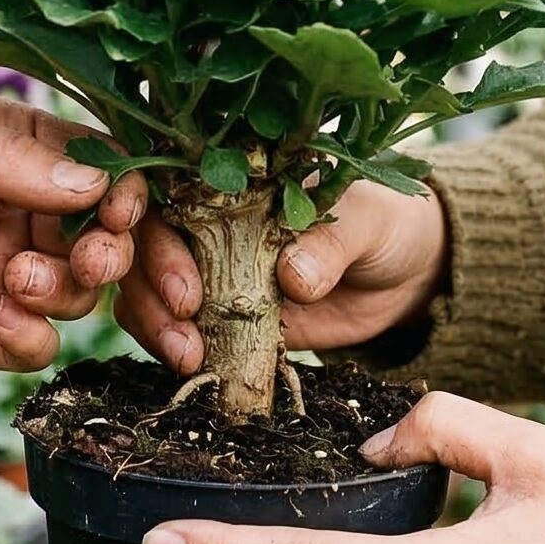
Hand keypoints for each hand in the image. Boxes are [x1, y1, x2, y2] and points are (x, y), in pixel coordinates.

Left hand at [0, 93, 143, 368]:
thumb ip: (4, 158)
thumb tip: (100, 184)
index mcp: (8, 149)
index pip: (102, 170)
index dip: (132, 195)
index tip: (130, 212)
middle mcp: (13, 210)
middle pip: (111, 239)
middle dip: (136, 258)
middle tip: (117, 265)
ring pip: (81, 293)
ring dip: (75, 288)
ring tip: (26, 277)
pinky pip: (35, 345)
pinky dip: (38, 336)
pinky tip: (8, 317)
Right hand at [114, 179, 446, 372]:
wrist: (403, 277)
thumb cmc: (382, 223)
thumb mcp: (366, 220)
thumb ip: (330, 242)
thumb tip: (293, 278)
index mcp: (227, 175)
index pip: (161, 185)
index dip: (144, 216)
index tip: (167, 262)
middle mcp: (202, 219)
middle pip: (141, 242)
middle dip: (149, 282)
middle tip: (183, 316)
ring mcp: (205, 270)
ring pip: (144, 290)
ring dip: (153, 323)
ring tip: (188, 356)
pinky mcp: (217, 316)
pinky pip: (174, 331)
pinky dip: (171, 349)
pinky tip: (192, 368)